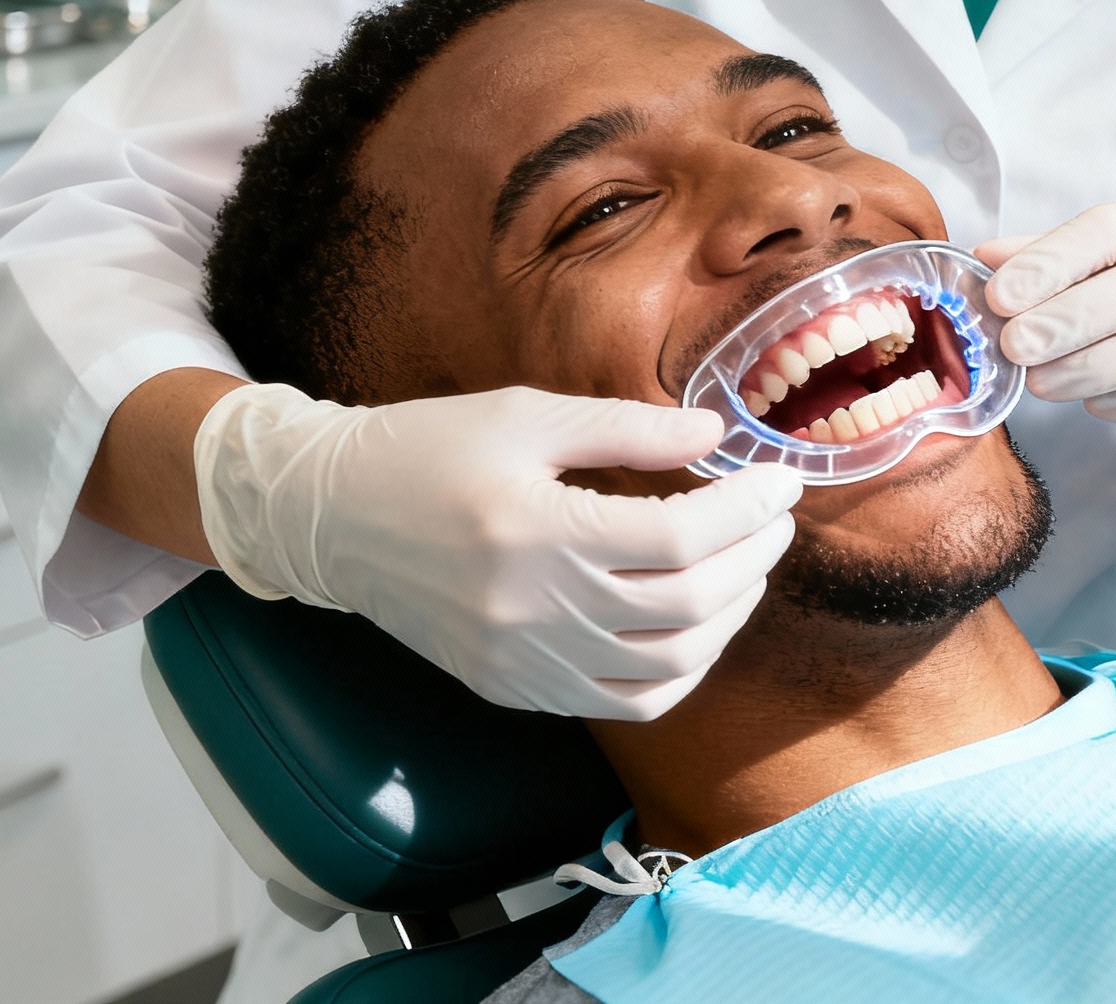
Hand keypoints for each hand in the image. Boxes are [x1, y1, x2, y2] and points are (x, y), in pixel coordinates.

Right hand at [194, 384, 799, 718]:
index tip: (781, 478)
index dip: (747, 509)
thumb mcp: (526, 414)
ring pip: (665, 667)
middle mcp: (534, 610)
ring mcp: (523, 662)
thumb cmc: (429, 449)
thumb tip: (715, 435)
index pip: (679, 536)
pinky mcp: (513, 689)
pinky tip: (697, 625)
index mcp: (537, 531)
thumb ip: (627, 428)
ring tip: (748, 566)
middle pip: (686, 605)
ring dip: (728, 619)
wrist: (334, 518)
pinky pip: (621, 701)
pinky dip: (678, 671)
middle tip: (777, 518)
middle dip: (753, 559)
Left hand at [981, 197, 1115, 492]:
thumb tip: (985, 258)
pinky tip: (1095, 405)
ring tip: (1042, 385)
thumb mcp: (1115, 270)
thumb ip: (1054, 261)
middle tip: (1014, 347)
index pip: (1111, 227)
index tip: (999, 296)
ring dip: (1093, 367)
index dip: (1051, 260)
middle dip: (1068, 319)